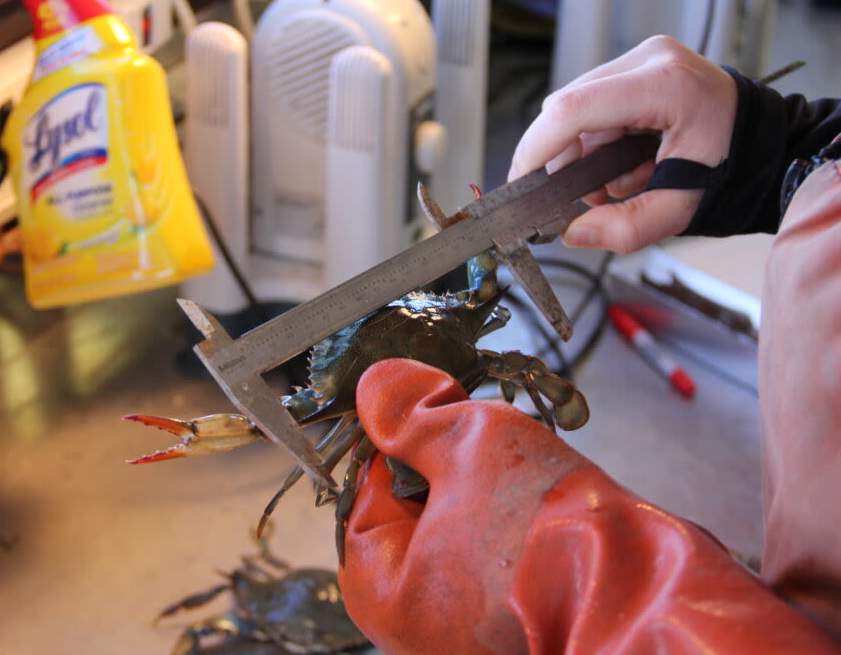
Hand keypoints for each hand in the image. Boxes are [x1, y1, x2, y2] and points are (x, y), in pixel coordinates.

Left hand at [339, 359, 839, 652]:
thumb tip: (379, 389)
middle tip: (489, 446)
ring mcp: (468, 634)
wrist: (652, 601)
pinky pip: (501, 561)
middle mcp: (416, 627)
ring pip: (463, 532)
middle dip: (452, 469)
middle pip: (415, 512)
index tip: (433, 409)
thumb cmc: (556, 539)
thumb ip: (410, 412)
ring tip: (529, 483)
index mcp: (381, 591)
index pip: (367, 488)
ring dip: (490, 495)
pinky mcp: (515, 631)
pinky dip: (519, 531)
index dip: (402, 437)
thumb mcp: (467, 441)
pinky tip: (548, 515)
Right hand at [508, 35, 736, 252]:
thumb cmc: (733, 167)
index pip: (573, 110)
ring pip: (576, 110)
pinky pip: (592, 107)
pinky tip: (622, 163)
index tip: (521, 181)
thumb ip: (627, 227)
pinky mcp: (638, 67)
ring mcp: (643, 59)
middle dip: (563, 159)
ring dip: (582, 153)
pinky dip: (596, 141)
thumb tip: (575, 233)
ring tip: (618, 183)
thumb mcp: (683, 207)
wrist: (766, 145)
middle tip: (586, 197)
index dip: (536, 148)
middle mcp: (650, 60)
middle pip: (567, 108)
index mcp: (665, 86)